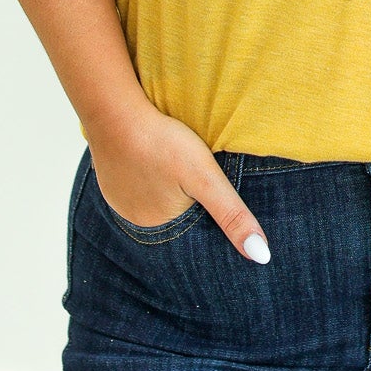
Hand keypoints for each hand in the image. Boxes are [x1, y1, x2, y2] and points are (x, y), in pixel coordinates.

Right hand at [88, 104, 271, 263]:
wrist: (114, 112)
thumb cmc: (162, 143)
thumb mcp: (206, 178)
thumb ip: (232, 215)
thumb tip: (262, 257)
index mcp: (159, 228)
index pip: (192, 231)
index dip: (205, 212)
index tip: (210, 192)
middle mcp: (135, 221)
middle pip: (172, 215)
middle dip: (186, 202)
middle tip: (190, 172)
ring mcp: (118, 199)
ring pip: (153, 198)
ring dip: (164, 188)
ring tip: (173, 165)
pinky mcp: (109, 178)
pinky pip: (134, 183)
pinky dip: (146, 175)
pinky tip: (152, 159)